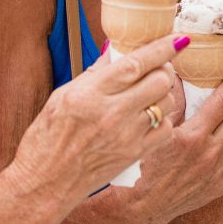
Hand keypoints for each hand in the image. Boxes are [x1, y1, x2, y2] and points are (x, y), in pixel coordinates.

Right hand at [5, 34, 180, 204]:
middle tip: (157, 69)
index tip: (179, 39)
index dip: (161, 48)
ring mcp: (126, 136)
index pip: (135, 64)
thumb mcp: (61, 97)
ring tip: (150, 95)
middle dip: (164, 70)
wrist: (43, 184)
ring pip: (166, 103)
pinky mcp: (134, 155)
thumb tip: (116, 50)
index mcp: (89, 94)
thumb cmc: (46, 139)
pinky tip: (150, 118)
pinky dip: (164, 120)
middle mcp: (111, 113)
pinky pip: (166, 130)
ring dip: (164, 94)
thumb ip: (93, 74)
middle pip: (159, 81)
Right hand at [137, 72, 222, 223]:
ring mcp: (218, 170)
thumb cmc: (148, 164)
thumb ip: (173, 103)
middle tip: (221, 101)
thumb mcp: (157, 131)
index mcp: (192, 136)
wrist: (149, 204)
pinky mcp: (221, 184)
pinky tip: (210, 147)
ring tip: (215, 125)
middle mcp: (209, 153)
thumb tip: (180, 76)